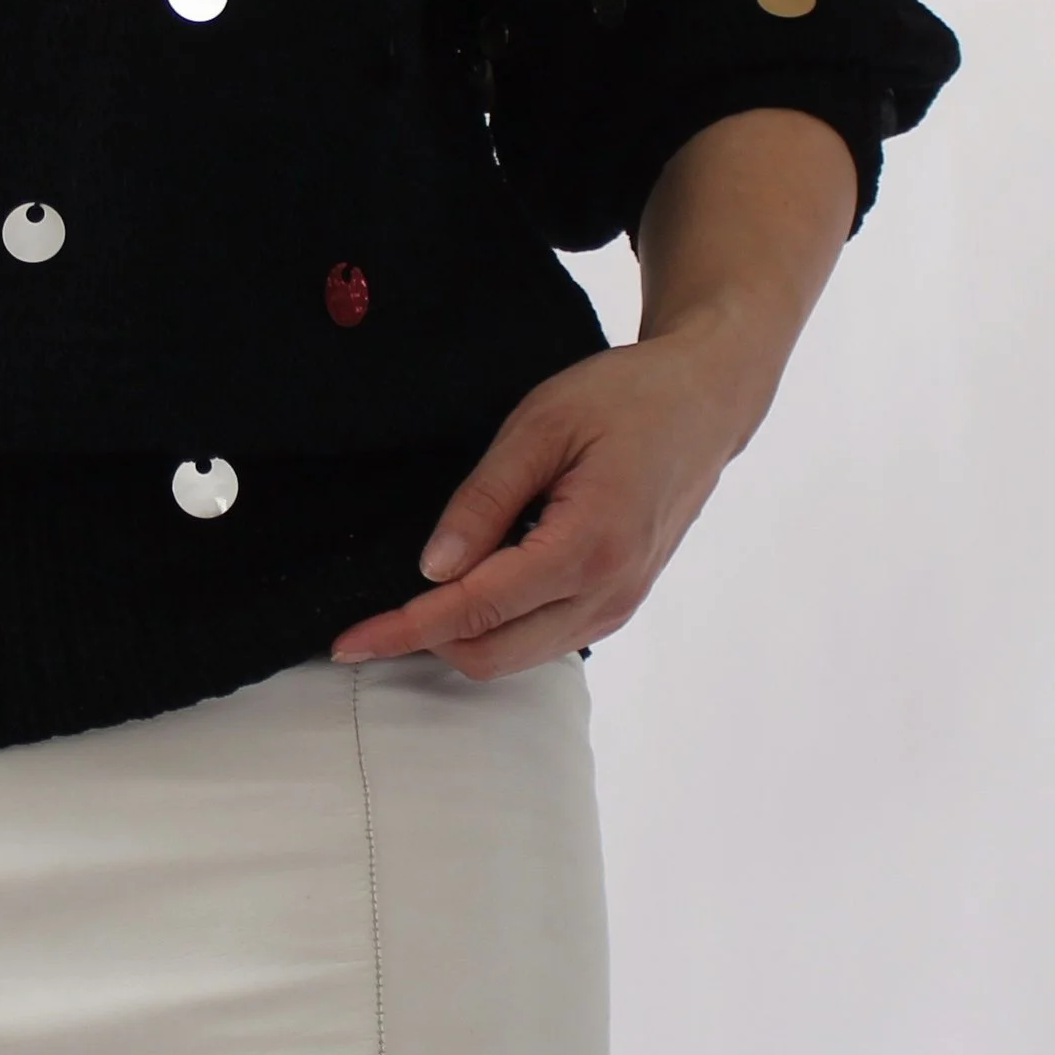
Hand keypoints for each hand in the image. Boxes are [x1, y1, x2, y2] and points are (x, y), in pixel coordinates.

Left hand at [327, 318, 767, 679]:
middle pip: (492, 653)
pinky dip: (495, 628)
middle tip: (365, 620)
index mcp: (588, 546)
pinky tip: (466, 588)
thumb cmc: (626, 398)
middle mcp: (608, 592)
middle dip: (422, 643)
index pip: (476, 609)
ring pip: (517, 656)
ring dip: (458, 639)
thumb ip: (484, 501)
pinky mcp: (618, 600)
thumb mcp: (542, 426)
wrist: (706, 402)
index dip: (405, 629)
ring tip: (408, 603)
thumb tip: (433, 569)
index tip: (348, 641)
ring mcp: (618, 603)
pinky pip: (543, 637)